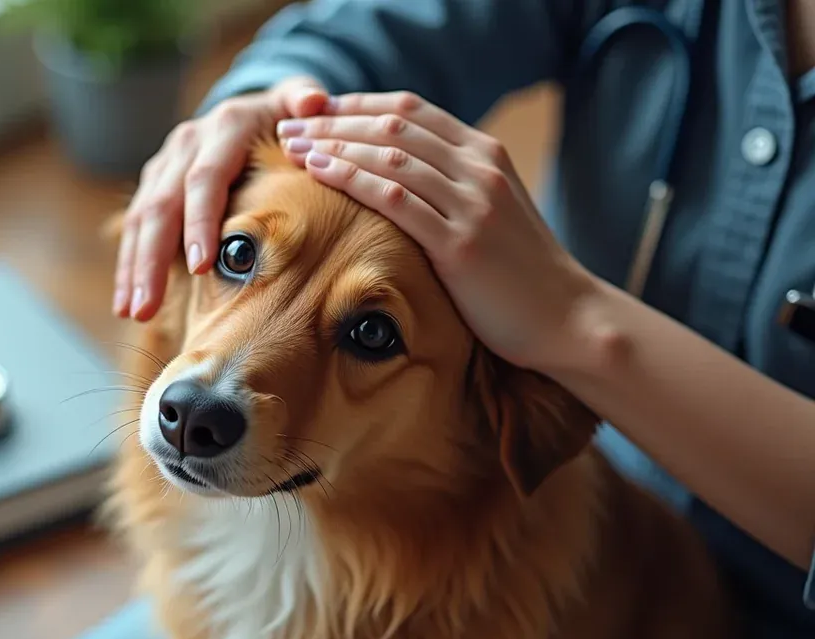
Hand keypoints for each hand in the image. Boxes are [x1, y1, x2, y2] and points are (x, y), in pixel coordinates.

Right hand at [115, 77, 329, 320]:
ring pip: (140, 220)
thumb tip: (315, 102)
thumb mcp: (299, 102)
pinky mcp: (153, 183)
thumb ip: (306, 101)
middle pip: (161, 205)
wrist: (254, 110)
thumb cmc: (287, 120)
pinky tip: (125, 304)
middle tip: (148, 306)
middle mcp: (187, 143)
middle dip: (152, 260)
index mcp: (224, 127)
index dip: (199, 222)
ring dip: (134, 269)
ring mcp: (165, 164)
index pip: (205, 179)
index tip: (199, 267)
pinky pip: (134, 228)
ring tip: (133, 311)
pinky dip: (129, 266)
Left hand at [276, 92, 597, 370]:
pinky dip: (352, 178)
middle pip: (392, 123)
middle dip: (333, 120)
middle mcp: (479, 167)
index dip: (357, 105)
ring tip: (292, 145)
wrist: (566, 318)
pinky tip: (319, 173)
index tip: (315, 110)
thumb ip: (451, 188)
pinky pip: (395, 198)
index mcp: (484, 154)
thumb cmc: (519, 274)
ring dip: (333, 144)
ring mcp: (472, 202)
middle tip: (288, 123)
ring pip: (389, 154)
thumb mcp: (490, 214)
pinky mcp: (460, 242)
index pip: (410, 109)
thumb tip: (398, 178)